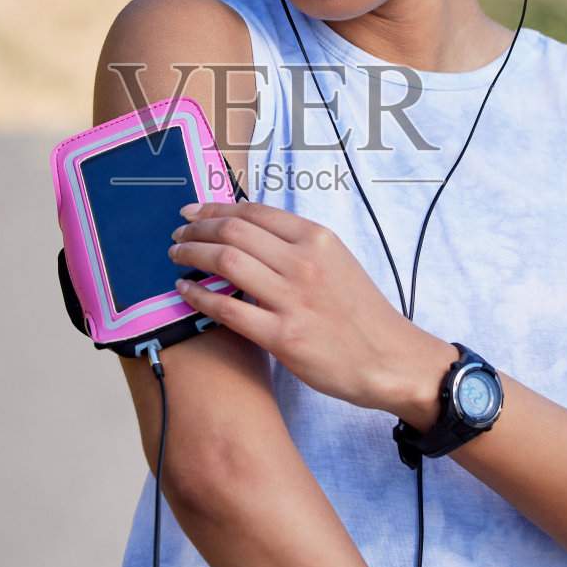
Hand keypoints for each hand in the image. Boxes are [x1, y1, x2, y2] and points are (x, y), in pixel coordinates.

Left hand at [166, 200, 452, 421]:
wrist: (390, 359)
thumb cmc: (361, 314)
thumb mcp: (337, 262)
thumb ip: (297, 247)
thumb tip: (249, 233)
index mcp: (318, 239)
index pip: (254, 212)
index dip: (215, 208)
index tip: (192, 212)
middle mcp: (304, 262)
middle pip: (233, 231)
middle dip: (197, 229)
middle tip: (178, 236)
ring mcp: (293, 299)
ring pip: (226, 262)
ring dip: (192, 255)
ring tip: (176, 257)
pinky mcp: (283, 336)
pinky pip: (228, 309)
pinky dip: (199, 295)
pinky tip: (185, 291)